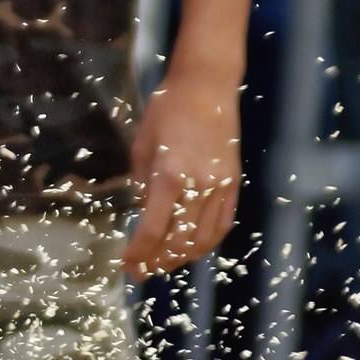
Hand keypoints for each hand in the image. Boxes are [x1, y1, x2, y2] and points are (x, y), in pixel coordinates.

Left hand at [121, 64, 240, 278]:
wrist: (206, 87)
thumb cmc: (166, 111)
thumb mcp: (141, 146)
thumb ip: (141, 184)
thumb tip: (142, 214)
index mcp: (168, 175)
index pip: (152, 229)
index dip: (138, 253)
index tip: (126, 265)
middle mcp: (197, 185)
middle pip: (178, 240)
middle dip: (157, 261)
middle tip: (141, 271)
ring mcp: (220, 186)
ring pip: (203, 238)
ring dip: (181, 257)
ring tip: (163, 263)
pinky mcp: (233, 183)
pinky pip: (222, 224)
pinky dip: (206, 242)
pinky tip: (191, 248)